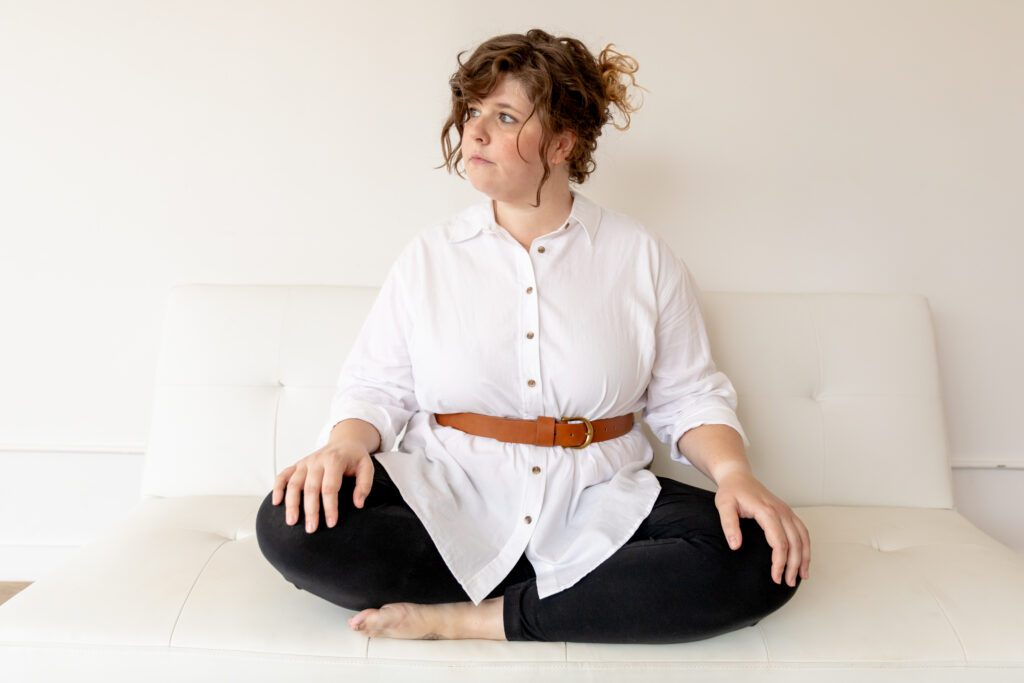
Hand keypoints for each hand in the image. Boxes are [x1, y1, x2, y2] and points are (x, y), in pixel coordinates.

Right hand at [271, 441, 373, 533]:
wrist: (345, 442)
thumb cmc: (355, 458)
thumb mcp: (367, 467)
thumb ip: (364, 485)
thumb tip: (358, 504)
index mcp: (335, 460)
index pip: (330, 487)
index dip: (330, 506)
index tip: (331, 523)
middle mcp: (317, 460)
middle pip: (310, 488)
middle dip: (310, 510)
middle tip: (311, 529)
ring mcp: (305, 463)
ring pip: (294, 483)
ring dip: (291, 503)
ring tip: (291, 522)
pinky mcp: (297, 465)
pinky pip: (283, 475)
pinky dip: (277, 488)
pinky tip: (276, 502)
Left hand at [714, 470, 810, 586]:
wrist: (738, 477)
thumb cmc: (731, 491)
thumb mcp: (723, 506)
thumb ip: (729, 525)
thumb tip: (735, 545)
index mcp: (767, 511)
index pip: (779, 541)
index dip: (779, 561)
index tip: (775, 576)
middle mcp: (781, 511)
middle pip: (794, 542)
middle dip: (793, 565)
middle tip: (787, 582)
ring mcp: (786, 511)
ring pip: (803, 537)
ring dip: (804, 558)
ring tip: (801, 576)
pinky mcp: (788, 512)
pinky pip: (803, 531)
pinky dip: (806, 546)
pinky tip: (804, 559)